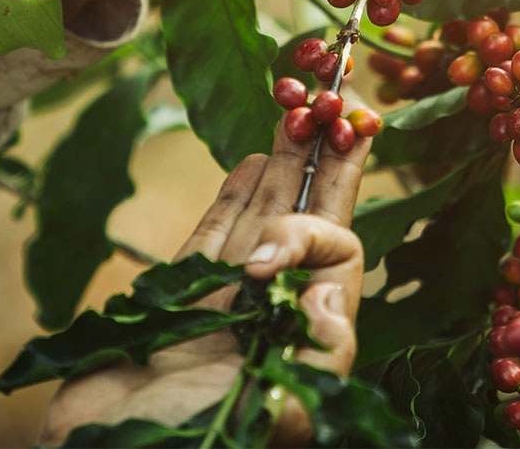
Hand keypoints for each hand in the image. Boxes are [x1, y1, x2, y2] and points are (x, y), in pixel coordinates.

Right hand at [41, 114, 369, 445]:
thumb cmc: (189, 446)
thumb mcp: (272, 412)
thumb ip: (315, 356)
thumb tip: (331, 293)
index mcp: (305, 337)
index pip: (335, 255)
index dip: (308, 235)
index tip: (262, 257)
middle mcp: (274, 310)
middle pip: (313, 220)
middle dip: (325, 164)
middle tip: (341, 105)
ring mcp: (226, 299)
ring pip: (262, 216)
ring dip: (281, 166)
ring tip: (296, 116)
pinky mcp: (178, 296)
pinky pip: (214, 234)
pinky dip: (232, 197)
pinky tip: (249, 163)